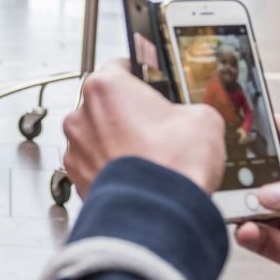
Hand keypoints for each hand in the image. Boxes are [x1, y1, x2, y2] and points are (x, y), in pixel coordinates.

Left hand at [63, 60, 225, 196]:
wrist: (157, 213)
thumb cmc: (172, 164)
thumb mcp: (203, 118)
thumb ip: (189, 108)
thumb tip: (191, 118)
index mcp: (106, 86)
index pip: (120, 66)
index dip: (140, 76)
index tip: (149, 83)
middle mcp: (82, 114)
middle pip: (105, 104)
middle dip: (128, 114)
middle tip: (156, 127)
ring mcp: (76, 149)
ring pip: (97, 136)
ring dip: (116, 142)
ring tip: (147, 156)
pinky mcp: (76, 179)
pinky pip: (94, 165)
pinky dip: (110, 169)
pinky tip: (136, 176)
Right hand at [234, 115, 279, 279]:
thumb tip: (274, 192)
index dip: (268, 130)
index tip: (242, 124)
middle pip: (272, 175)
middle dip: (250, 174)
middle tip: (230, 174)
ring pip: (264, 210)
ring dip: (248, 208)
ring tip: (238, 207)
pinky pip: (268, 242)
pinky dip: (253, 236)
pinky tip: (248, 230)